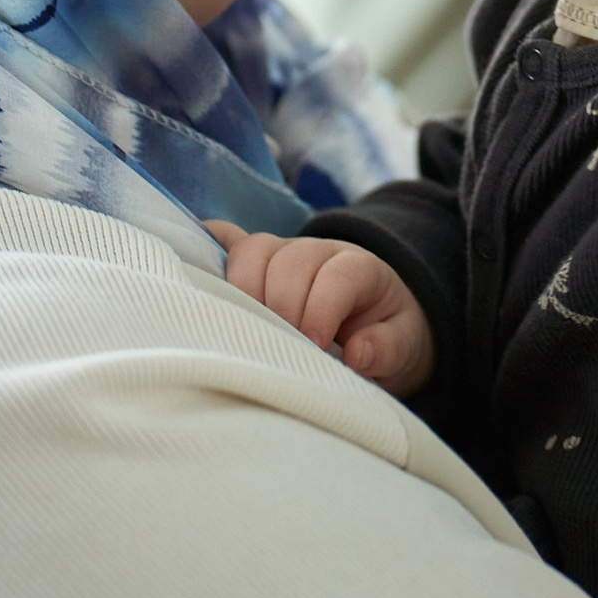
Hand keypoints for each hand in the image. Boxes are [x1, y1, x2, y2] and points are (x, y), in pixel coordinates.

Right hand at [203, 221, 435, 396]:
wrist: (379, 321)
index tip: (314, 346)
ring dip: (243, 291)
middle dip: (281, 306)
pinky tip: (192, 265)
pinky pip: (227, 243)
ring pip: (253, 252)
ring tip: (245, 332)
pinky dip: (208, 247)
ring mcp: (283, 253)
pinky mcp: (257, 263)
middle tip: (280, 347)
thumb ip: (387, 347)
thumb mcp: (405, 346)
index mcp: (360, 267)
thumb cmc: (385, 335)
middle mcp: (318, 252)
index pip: (336, 274)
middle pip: (289, 259)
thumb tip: (357, 354)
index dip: (320, 309)